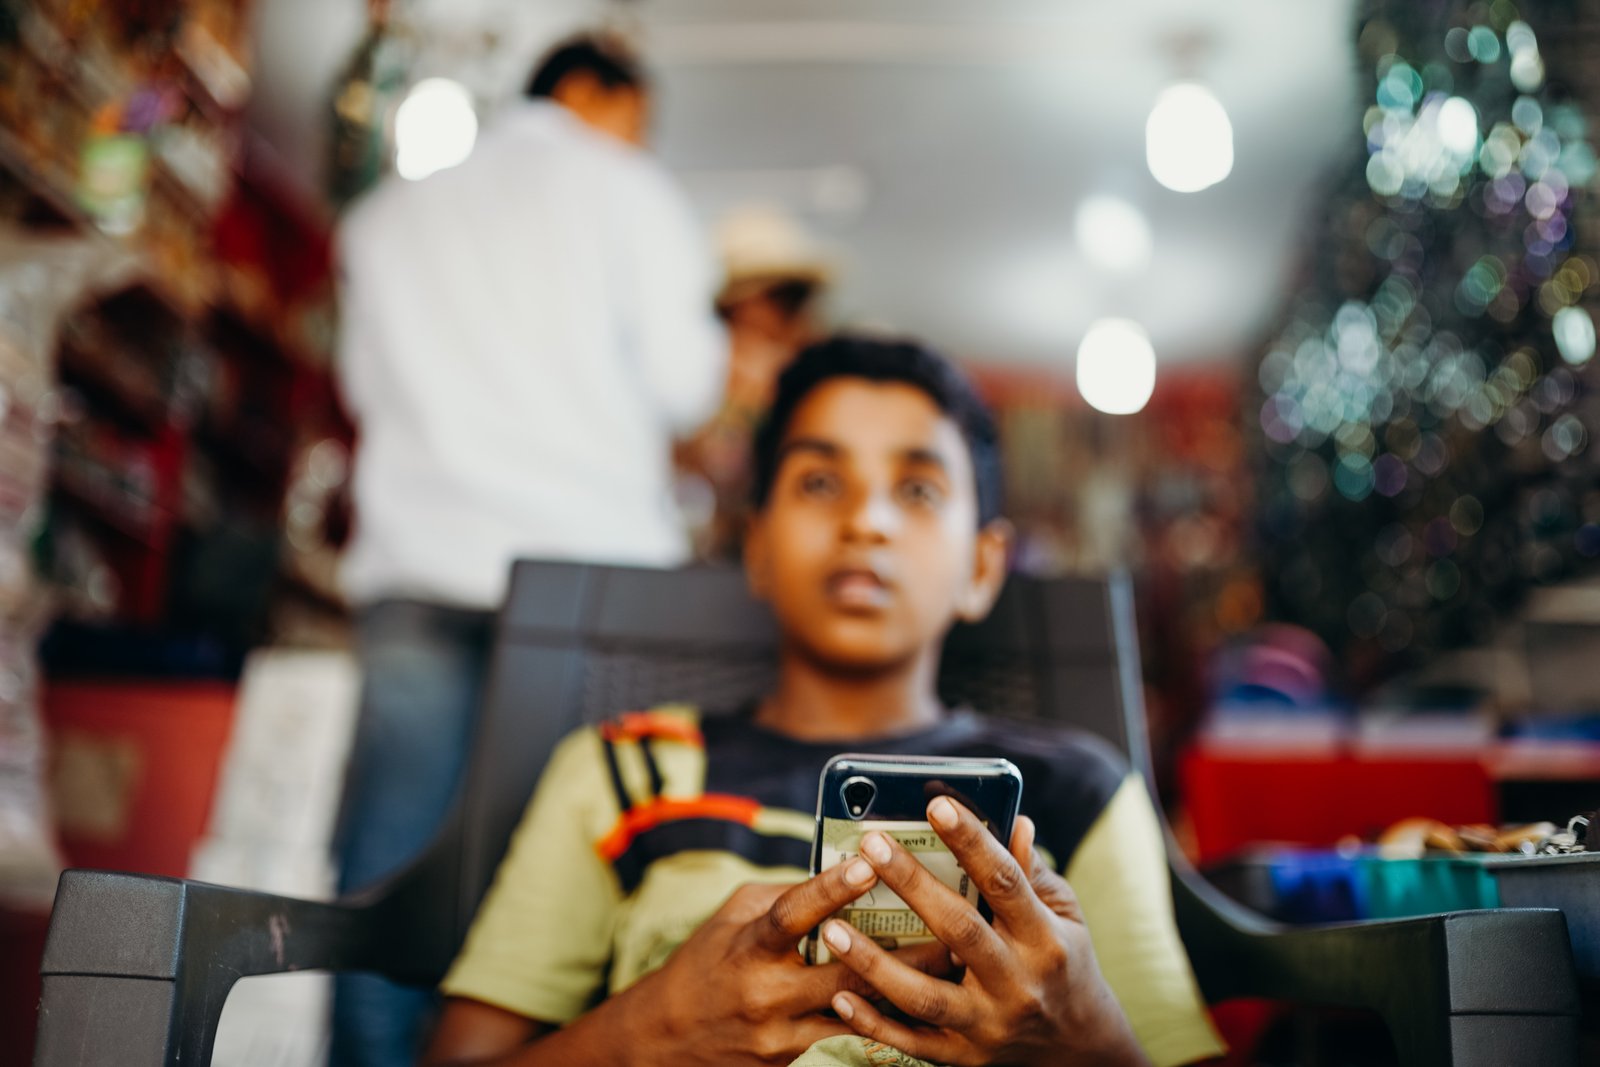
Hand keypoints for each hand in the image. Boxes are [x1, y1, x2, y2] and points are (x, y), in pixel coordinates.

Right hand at [618, 858, 953, 1066]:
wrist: (667, 1041)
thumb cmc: (706, 963)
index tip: (867, 862)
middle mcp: (766, 994)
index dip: (829, 889)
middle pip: (845, 972)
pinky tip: (922, 1006)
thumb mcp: (732, 918)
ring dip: (906, 990)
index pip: (791, 914)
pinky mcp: (793, 1061)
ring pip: (858, 1012)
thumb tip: (839, 874)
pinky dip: (883, 1018)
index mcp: (748, 948)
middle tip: (952, 929)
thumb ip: (784, 897)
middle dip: (902, 953)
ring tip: (954, 970)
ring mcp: (782, 1035)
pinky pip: (848, 1037)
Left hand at [822, 800, 1150, 1066]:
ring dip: (873, 962)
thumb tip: (1017, 821)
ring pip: (924, 995)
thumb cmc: (1065, 965)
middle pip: (959, 929)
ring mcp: (988, 1025)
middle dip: (912, 884)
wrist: (1079, 1050)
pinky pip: (912, 1043)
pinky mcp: (964, 1057)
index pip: (1004, 882)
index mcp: (1044, 940)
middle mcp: (1016, 983)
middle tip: (871, 845)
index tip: (937, 805)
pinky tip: (839, 997)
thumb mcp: (1065, 918)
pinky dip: (874, 1023)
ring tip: (831, 927)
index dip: (972, 841)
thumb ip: (1034, 874)